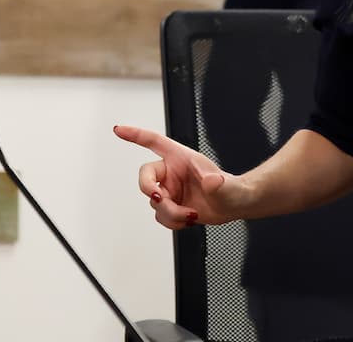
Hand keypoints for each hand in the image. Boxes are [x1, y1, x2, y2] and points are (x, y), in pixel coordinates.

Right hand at [114, 125, 251, 228]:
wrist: (233, 207)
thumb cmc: (231, 189)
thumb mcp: (227, 186)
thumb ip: (219, 184)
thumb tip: (211, 182)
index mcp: (180, 157)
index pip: (153, 142)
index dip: (135, 135)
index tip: (119, 130)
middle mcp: (171, 172)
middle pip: (145, 178)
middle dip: (149, 189)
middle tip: (161, 198)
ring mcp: (170, 190)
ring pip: (155, 203)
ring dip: (170, 213)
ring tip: (190, 215)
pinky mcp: (171, 207)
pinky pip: (161, 216)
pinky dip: (173, 222)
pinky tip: (188, 219)